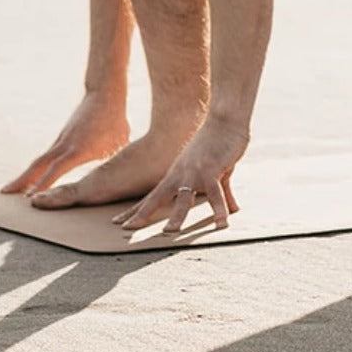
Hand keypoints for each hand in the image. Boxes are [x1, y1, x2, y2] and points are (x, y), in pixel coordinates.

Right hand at [1, 90, 130, 194]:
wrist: (104, 94)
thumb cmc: (115, 121)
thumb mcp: (118, 144)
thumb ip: (111, 163)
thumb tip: (115, 179)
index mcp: (79, 149)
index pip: (57, 169)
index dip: (44, 184)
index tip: (30, 199)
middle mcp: (64, 146)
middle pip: (37, 165)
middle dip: (21, 181)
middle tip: (2, 195)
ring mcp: (60, 142)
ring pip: (39, 162)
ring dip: (25, 176)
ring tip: (10, 190)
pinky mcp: (61, 139)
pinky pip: (46, 158)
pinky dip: (37, 170)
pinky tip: (31, 179)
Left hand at [113, 117, 248, 233]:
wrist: (225, 119)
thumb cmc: (220, 142)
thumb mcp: (218, 171)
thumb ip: (223, 191)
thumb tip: (233, 208)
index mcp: (177, 174)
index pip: (152, 196)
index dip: (136, 210)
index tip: (119, 223)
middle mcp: (181, 174)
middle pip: (157, 197)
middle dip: (142, 214)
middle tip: (126, 229)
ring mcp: (195, 172)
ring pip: (183, 198)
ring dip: (176, 216)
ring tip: (169, 232)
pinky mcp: (213, 170)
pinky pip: (215, 193)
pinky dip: (219, 209)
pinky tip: (221, 223)